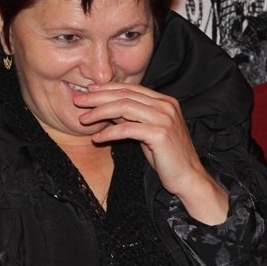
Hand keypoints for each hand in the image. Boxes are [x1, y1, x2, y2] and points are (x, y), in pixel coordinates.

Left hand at [73, 82, 228, 223]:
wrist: (188, 177)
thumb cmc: (168, 157)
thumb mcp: (149, 131)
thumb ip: (133, 117)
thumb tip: (108, 108)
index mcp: (165, 101)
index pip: (131, 88)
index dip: (108, 89)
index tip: (88, 91)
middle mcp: (166, 106)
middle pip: (125, 95)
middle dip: (98, 97)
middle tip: (78, 101)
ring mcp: (164, 118)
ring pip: (124, 108)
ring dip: (100, 112)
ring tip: (83, 120)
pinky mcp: (160, 134)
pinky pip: (127, 129)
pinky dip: (109, 132)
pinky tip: (96, 138)